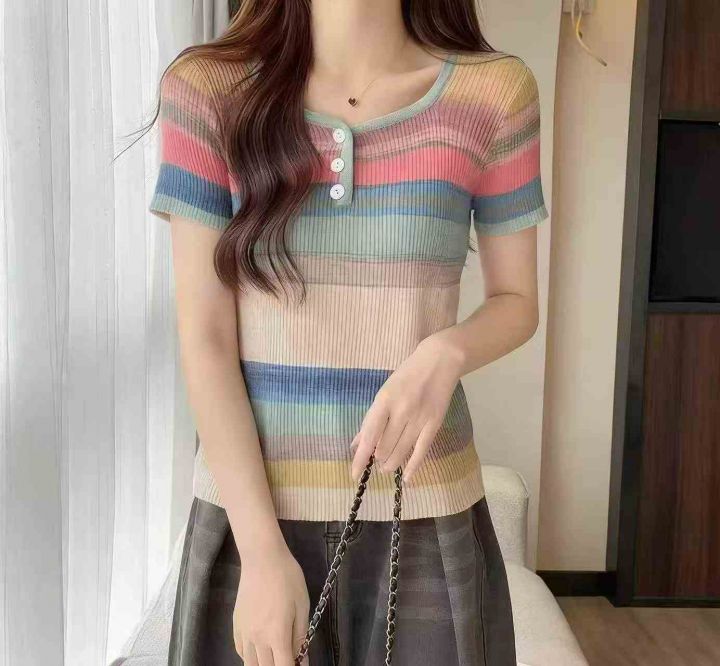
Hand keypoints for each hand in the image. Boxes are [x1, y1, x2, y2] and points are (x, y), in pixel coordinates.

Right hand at [234, 545, 310, 664]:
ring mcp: (244, 633)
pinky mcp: (236, 625)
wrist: (262, 558)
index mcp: (277, 635)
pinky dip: (250, 656)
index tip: (299, 664)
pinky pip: (241, 652)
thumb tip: (303, 660)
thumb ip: (301, 636)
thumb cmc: (287, 578)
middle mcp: (257, 639)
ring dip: (263, 664)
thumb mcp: (302, 606)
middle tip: (289, 658)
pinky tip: (260, 648)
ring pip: (250, 664)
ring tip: (274, 655)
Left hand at [350, 333, 463, 482]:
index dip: (361, 458)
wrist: (439, 361)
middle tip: (376, 461)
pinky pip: (421, 451)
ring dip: (391, 464)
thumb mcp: (384, 392)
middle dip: (377, 459)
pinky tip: (406, 478)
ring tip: (385, 467)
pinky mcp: (434, 423)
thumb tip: (357, 444)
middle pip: (385, 447)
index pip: (369, 435)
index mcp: (384, 400)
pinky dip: (412, 466)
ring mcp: (419, 418)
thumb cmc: (406, 375)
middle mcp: (401, 411)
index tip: (354, 474)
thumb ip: (371, 419)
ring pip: (401, 452)